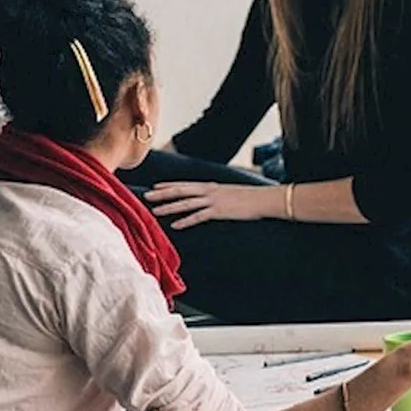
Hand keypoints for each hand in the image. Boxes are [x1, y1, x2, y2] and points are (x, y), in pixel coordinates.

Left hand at [147, 182, 282, 229]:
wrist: (263, 199)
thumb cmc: (248, 197)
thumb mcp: (229, 193)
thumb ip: (216, 196)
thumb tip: (209, 200)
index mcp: (210, 186)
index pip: (185, 184)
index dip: (168, 185)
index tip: (155, 186)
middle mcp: (209, 191)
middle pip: (180, 191)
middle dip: (162, 194)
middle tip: (146, 196)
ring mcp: (213, 201)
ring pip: (186, 203)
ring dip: (169, 207)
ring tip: (155, 210)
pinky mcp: (219, 211)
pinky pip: (199, 216)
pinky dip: (186, 221)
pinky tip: (175, 225)